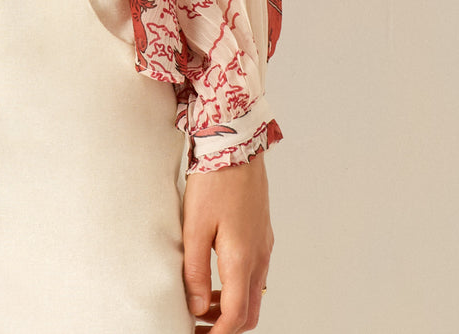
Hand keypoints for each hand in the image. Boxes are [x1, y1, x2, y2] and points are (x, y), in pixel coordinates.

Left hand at [182, 152, 272, 332]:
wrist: (236, 143)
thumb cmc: (213, 180)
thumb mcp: (195, 225)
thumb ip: (195, 270)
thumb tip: (196, 307)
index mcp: (243, 258)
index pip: (236, 316)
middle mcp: (259, 255)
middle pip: (250, 311)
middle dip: (226, 325)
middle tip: (198, 326)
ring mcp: (263, 243)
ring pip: (253, 293)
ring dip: (231, 306)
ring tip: (201, 304)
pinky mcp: (261, 232)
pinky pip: (254, 272)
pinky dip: (237, 286)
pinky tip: (215, 276)